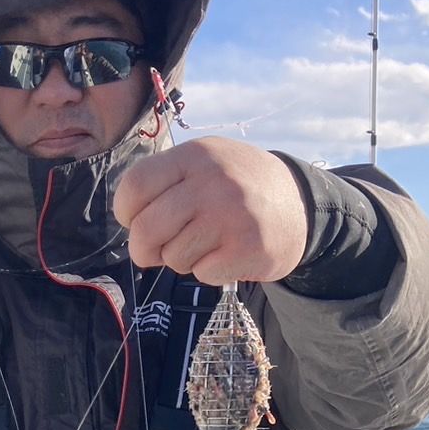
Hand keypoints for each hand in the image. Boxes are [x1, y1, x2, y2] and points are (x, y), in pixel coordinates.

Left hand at [113, 137, 308, 284]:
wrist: (301, 205)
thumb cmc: (239, 188)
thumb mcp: (206, 163)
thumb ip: (167, 183)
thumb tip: (131, 222)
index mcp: (195, 156)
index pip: (135, 186)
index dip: (126, 213)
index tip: (136, 221)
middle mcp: (212, 182)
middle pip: (145, 229)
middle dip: (144, 249)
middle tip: (156, 251)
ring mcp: (230, 216)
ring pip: (173, 257)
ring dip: (182, 260)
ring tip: (207, 244)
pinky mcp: (247, 248)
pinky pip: (201, 273)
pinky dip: (209, 271)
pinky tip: (227, 254)